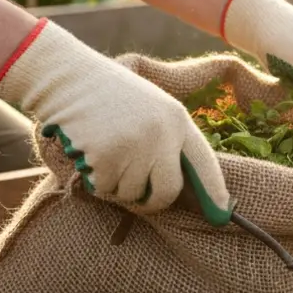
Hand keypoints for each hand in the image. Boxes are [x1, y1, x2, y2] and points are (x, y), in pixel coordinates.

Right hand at [0, 19, 233, 224]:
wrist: (69, 78)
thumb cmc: (109, 96)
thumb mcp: (151, 107)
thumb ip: (167, 140)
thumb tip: (178, 188)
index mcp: (177, 119)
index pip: (204, 164)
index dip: (215, 193)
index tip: (223, 214)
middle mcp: (162, 134)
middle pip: (167, 191)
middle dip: (153, 203)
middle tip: (140, 201)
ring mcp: (135, 146)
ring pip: (131, 194)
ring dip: (116, 186)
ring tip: (105, 154)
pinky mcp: (106, 157)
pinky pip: (105, 189)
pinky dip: (95, 181)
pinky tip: (89, 154)